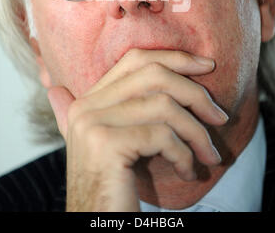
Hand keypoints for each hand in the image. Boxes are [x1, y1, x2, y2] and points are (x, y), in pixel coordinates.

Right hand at [47, 49, 227, 211]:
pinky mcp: (106, 144)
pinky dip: (184, 154)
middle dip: (195, 93)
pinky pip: (162, 135)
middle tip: (220, 117)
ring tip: (209, 154)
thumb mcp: (105, 144)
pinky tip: (188, 172)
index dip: (174, 58)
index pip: (135, 59)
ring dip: (196, 132)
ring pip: (164, 105)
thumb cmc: (113, 186)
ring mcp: (93, 124)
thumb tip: (54, 88)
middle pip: (153, 75)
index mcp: (88, 101)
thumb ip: (97, 114)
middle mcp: (86, 107)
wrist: (98, 224)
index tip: (207, 67)